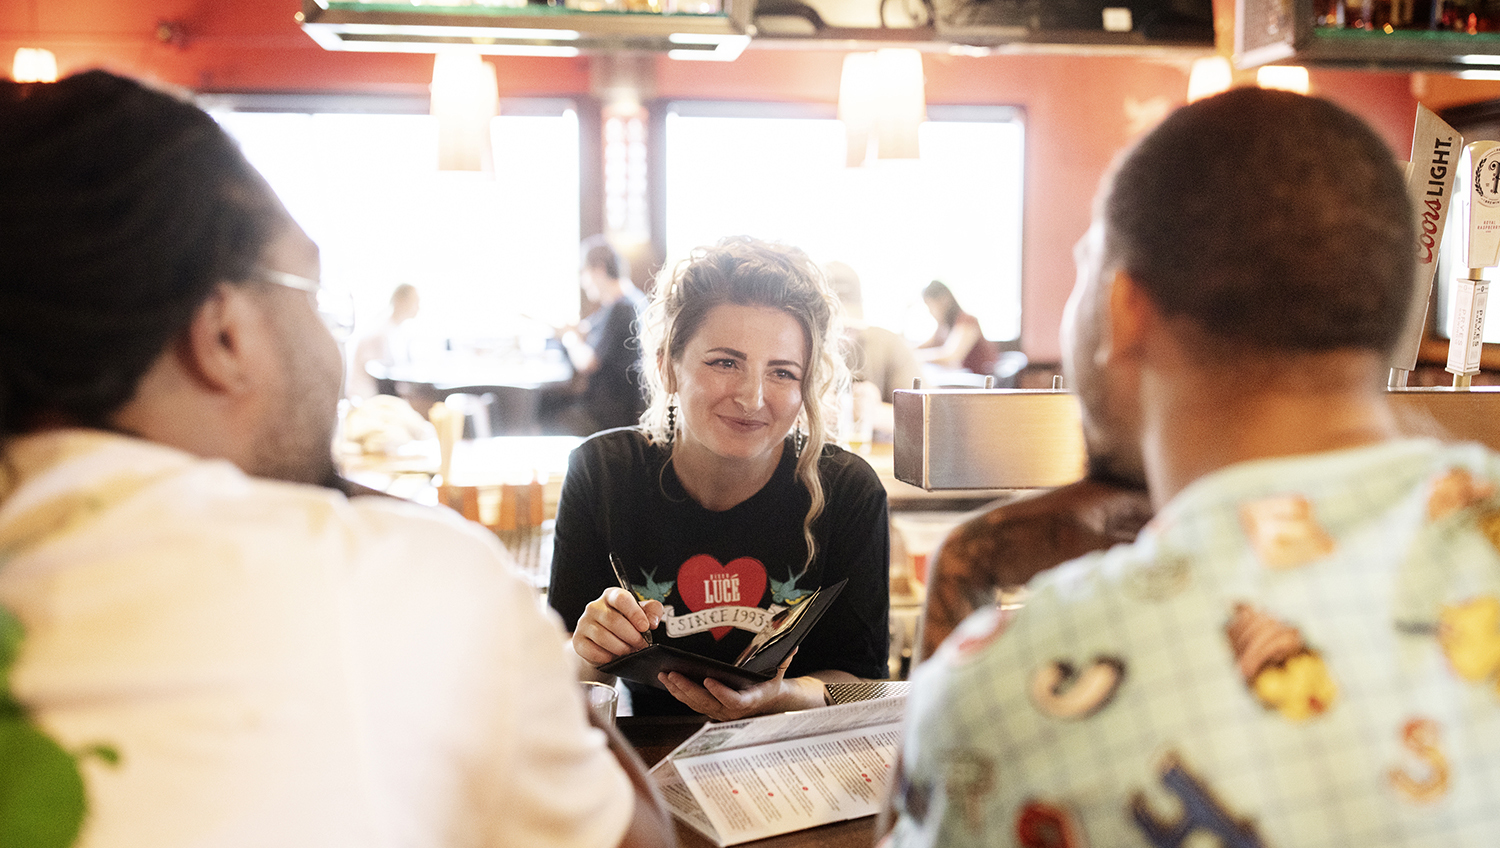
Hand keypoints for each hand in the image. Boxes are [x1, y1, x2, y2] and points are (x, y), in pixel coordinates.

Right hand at [572, 588, 663, 666]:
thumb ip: (652, 611)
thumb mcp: (642, 614)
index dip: (635, 613)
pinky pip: (592, 651)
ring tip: (629, 651)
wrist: (605, 644)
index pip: (621, 598)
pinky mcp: (577, 641)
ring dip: (621, 648)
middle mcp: (594, 606)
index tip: (645, 627)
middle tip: (640, 645)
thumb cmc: (625, 625)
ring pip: (603, 637)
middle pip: (613, 620)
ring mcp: (583, 623)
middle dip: (631, 636)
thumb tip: (652, 621)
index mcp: (611, 595)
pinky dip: (606, 657)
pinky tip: (614, 657)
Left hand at [658, 649, 824, 720]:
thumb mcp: (780, 670)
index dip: (721, 693)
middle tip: (673, 674)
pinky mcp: (711, 708)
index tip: (709, 680)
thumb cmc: (771, 681)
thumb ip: (785, 660)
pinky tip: (668, 681)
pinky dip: (679, 693)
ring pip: (696, 704)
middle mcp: (733, 709)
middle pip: (707, 703)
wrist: (768, 698)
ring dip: (679, 690)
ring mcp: (721, 711)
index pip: (734, 701)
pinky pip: (693, 703)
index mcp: (750, 699)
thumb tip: (793, 646)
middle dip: (688, 689)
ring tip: (665, 675)